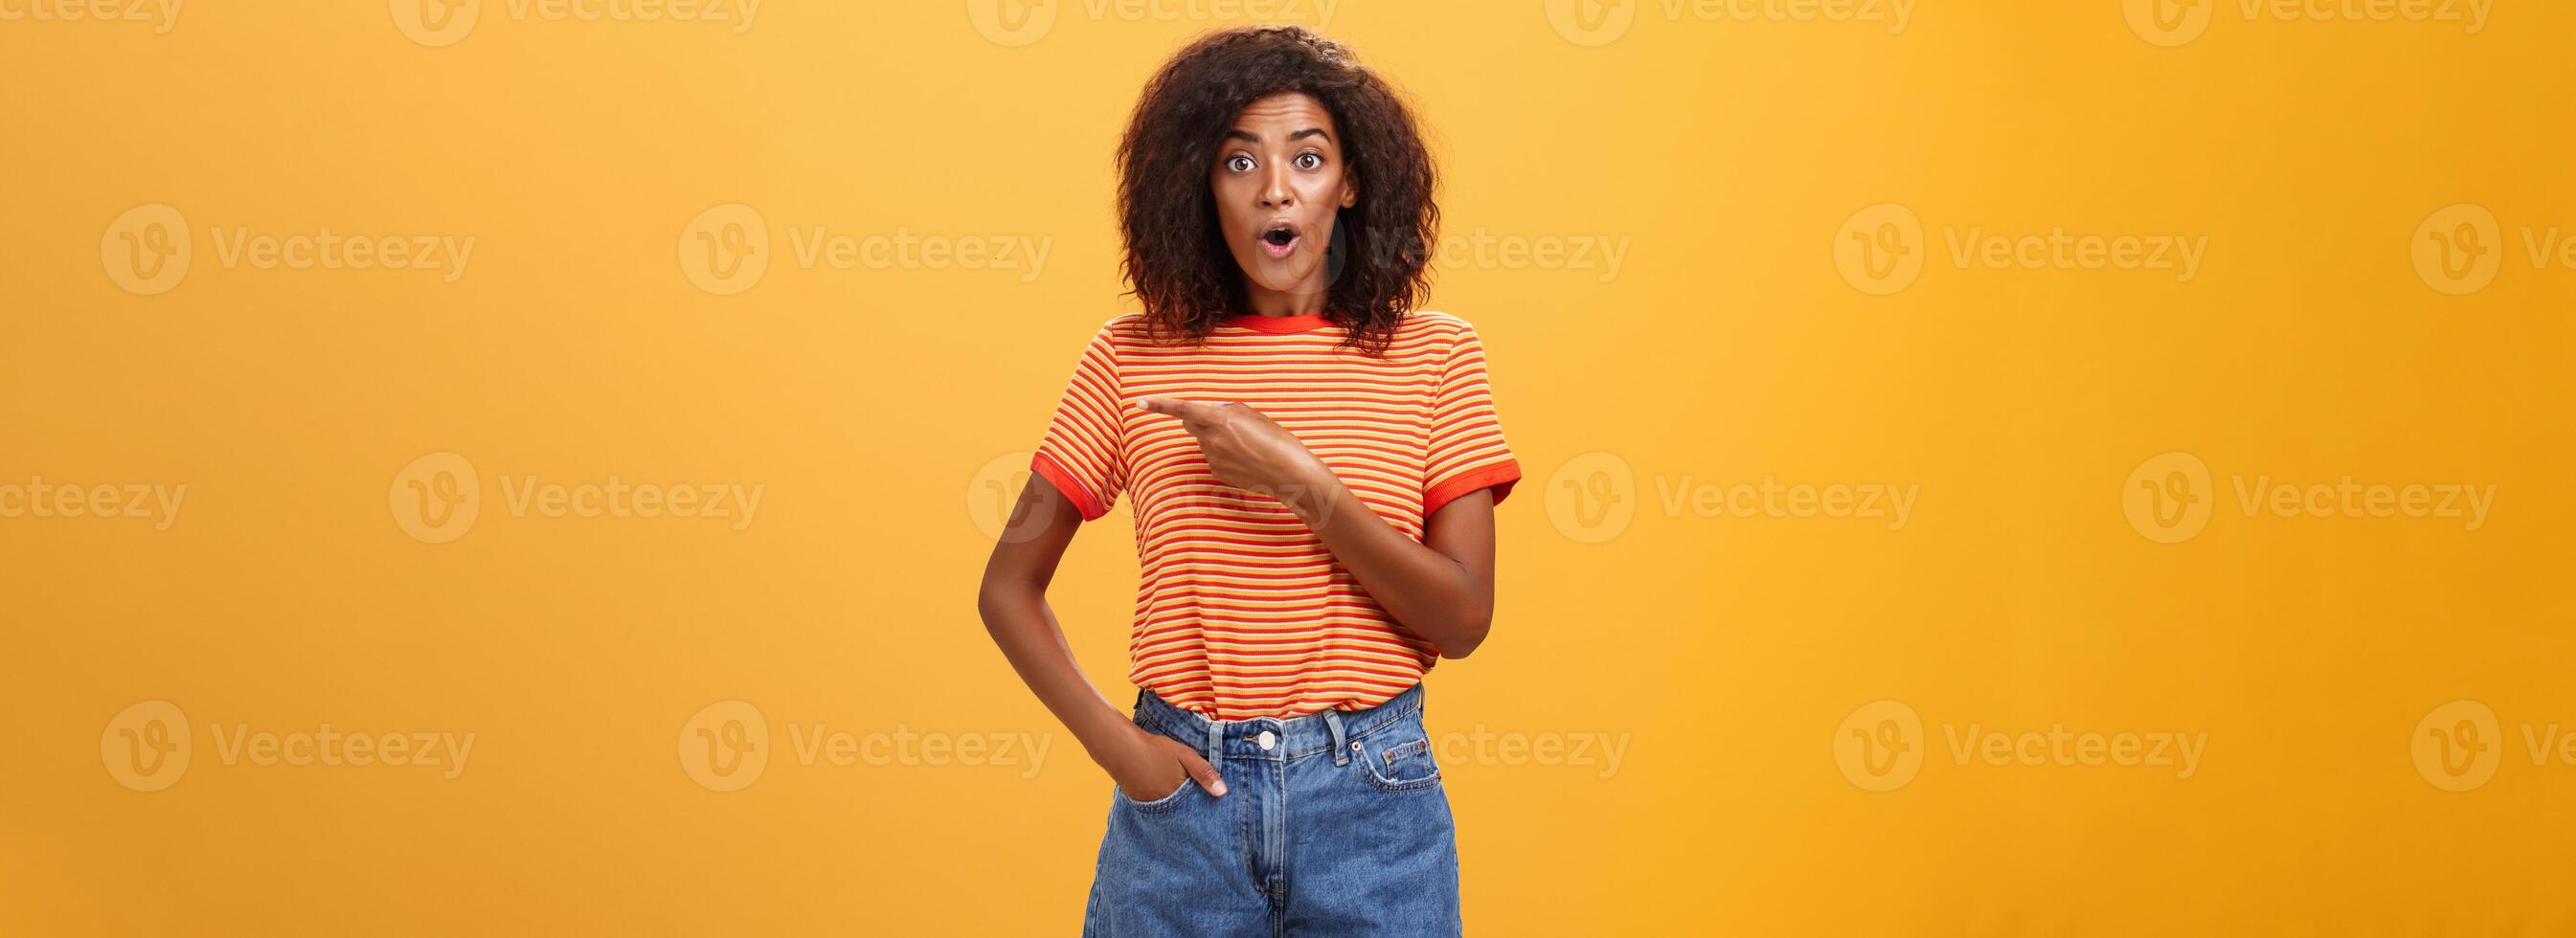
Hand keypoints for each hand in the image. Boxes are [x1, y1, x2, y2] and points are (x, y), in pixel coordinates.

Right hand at [1096, 723, 1226, 799]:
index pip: (1198, 807)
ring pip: (1171, 810)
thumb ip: (1204, 772)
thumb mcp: (1184, 755)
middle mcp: (1165, 806)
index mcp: (1179, 795)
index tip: (1215, 808)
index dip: (1206, 806)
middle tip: (1199, 804)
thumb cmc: (1155, 749)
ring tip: (1182, 797)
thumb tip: (1223, 792)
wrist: (1120, 749)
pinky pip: (1158, 807)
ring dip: (1178, 806)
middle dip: (1193, 809)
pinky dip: (1164, 803)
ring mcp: (1151, 806)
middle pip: (1185, 812)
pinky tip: (1166, 792)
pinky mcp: (1140, 803)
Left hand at [1135, 398, 1331, 500]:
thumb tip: (1212, 411)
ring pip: (1205, 441)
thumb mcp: (1254, 415)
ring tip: (1247, 443)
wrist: (1289, 474)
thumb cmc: (1277, 440)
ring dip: (1216, 437)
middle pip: (1191, 424)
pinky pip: (1213, 457)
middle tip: (1227, 421)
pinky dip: (1224, 453)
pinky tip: (1246, 457)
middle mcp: (1211, 441)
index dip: (1159, 404)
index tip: (1139, 402)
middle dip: (1199, 419)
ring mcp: (1213, 459)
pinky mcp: (1218, 473)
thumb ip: (1228, 410)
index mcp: (1220, 421)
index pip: (1182, 409)